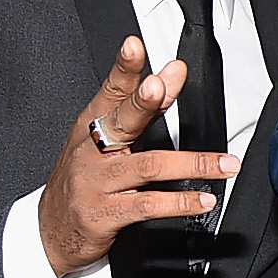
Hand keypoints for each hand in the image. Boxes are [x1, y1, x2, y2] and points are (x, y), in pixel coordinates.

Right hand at [37, 37, 238, 275]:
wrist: (53, 231)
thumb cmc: (85, 179)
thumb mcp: (107, 141)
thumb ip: (143, 109)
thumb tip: (171, 75)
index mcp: (91, 127)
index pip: (110, 91)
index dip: (122, 68)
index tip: (134, 45)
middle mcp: (91, 151)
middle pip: (122, 121)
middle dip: (142, 102)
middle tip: (161, 86)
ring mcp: (96, 183)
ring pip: (148, 166)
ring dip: (192, 163)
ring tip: (225, 164)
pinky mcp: (104, 214)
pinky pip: (147, 205)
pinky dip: (179, 203)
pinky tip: (203, 200)